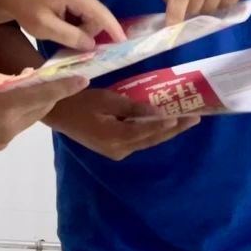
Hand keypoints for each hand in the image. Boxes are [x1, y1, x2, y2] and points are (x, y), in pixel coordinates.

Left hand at [0, 0, 126, 49]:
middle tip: (64, 39)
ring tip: (61, 30)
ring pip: (93, 19)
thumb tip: (92, 46)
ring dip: (82, 30)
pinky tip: (65, 26)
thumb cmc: (27, 10)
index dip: (114, 29)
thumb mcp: (45, 27)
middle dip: (87, 34)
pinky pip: (88, 15)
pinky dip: (80, 25)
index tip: (125, 43)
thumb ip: (70, 36)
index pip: (101, 13)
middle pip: (97, 19)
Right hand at [0, 70, 88, 152]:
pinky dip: (19, 114)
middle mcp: (9, 127)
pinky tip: (8, 104)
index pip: (41, 93)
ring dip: (34, 104)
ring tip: (30, 87)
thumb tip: (30, 79)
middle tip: (60, 77)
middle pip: (39, 108)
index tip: (83, 79)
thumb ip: (10, 80)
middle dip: (50, 93)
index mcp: (4, 106)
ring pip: (29, 119)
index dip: (64, 86)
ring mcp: (3, 140)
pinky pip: (15, 127)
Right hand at [46, 88, 198, 160]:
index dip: (168, 123)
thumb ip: (131, 106)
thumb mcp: (106, 99)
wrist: (55, 111)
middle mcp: (119, 149)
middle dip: (174, 129)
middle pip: (152, 139)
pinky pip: (137, 140)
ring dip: (165, 131)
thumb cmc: (79, 100)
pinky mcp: (113, 147)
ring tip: (185, 120)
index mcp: (115, 137)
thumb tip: (157, 111)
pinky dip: (151, 131)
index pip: (149, 130)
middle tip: (195, 119)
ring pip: (146, 141)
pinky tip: (163, 123)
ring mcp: (116, 151)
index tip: (187, 115)